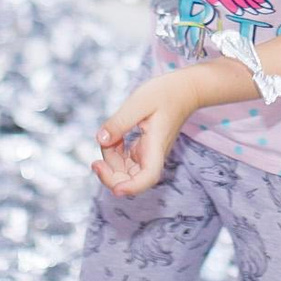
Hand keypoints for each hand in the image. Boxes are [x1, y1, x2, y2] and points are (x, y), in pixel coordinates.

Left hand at [94, 68, 208, 196]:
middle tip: (95, 163)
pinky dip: (115, 153)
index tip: (116, 190)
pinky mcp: (144, 149)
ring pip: (126, 171)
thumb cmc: (165, 93)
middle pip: (133, 180)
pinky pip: (126, 160)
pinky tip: (113, 137)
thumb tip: (100, 140)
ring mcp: (148, 154)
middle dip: (111, 177)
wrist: (184, 90)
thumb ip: (119, 122)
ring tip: (107, 137)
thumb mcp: (139, 102)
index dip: (132, 187)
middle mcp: (153, 155)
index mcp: (156, 146)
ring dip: (111, 162)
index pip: (148, 177)